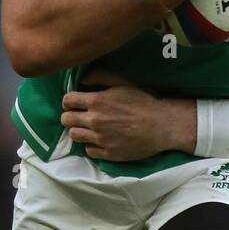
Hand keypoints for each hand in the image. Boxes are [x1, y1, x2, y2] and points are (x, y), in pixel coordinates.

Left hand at [61, 71, 197, 159]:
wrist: (162, 125)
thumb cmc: (144, 102)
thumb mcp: (123, 83)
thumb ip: (100, 77)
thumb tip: (81, 79)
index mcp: (96, 101)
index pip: (67, 100)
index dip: (69, 101)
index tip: (76, 103)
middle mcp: (94, 120)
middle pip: (66, 119)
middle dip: (71, 116)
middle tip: (80, 116)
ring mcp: (100, 138)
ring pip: (74, 136)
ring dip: (79, 131)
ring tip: (89, 129)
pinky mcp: (108, 153)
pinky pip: (89, 150)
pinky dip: (92, 145)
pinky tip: (101, 140)